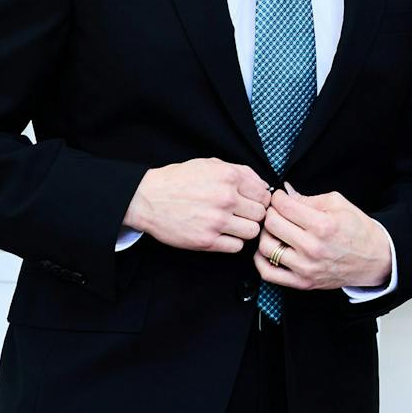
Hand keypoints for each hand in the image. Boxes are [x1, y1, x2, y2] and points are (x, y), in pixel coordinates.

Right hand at [125, 158, 270, 252]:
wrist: (146, 198)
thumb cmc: (179, 180)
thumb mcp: (210, 165)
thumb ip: (241, 172)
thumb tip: (265, 186)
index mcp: (229, 177)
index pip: (264, 194)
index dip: (260, 199)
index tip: (252, 202)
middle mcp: (226, 199)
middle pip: (261, 214)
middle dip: (253, 214)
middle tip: (241, 214)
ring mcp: (217, 221)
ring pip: (252, 231)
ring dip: (245, 229)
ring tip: (232, 225)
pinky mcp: (206, 241)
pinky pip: (237, 246)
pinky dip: (233, 242)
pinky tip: (223, 234)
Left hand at [254, 186, 390, 289]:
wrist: (375, 258)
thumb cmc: (359, 231)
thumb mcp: (340, 205)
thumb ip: (309, 199)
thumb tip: (286, 195)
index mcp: (323, 225)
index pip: (284, 207)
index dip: (278, 198)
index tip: (279, 197)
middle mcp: (312, 248)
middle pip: (272, 224)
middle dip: (271, 213)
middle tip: (277, 211)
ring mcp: (306, 267)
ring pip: (266, 247)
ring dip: (265, 234)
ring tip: (275, 230)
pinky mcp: (303, 282)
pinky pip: (269, 273)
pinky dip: (260, 260)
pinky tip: (268, 250)